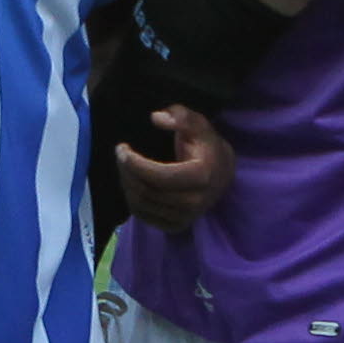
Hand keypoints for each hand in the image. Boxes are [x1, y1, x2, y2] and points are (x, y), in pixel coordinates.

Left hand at [114, 104, 233, 230]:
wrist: (223, 172)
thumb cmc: (206, 145)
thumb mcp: (198, 124)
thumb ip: (180, 116)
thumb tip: (156, 118)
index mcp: (201, 176)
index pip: (159, 177)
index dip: (135, 164)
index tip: (122, 149)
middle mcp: (194, 202)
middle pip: (147, 192)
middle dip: (127, 172)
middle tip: (120, 154)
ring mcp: (186, 217)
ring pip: (142, 205)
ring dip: (127, 184)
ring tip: (124, 166)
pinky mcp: (176, 226)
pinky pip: (144, 216)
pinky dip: (132, 200)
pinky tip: (132, 182)